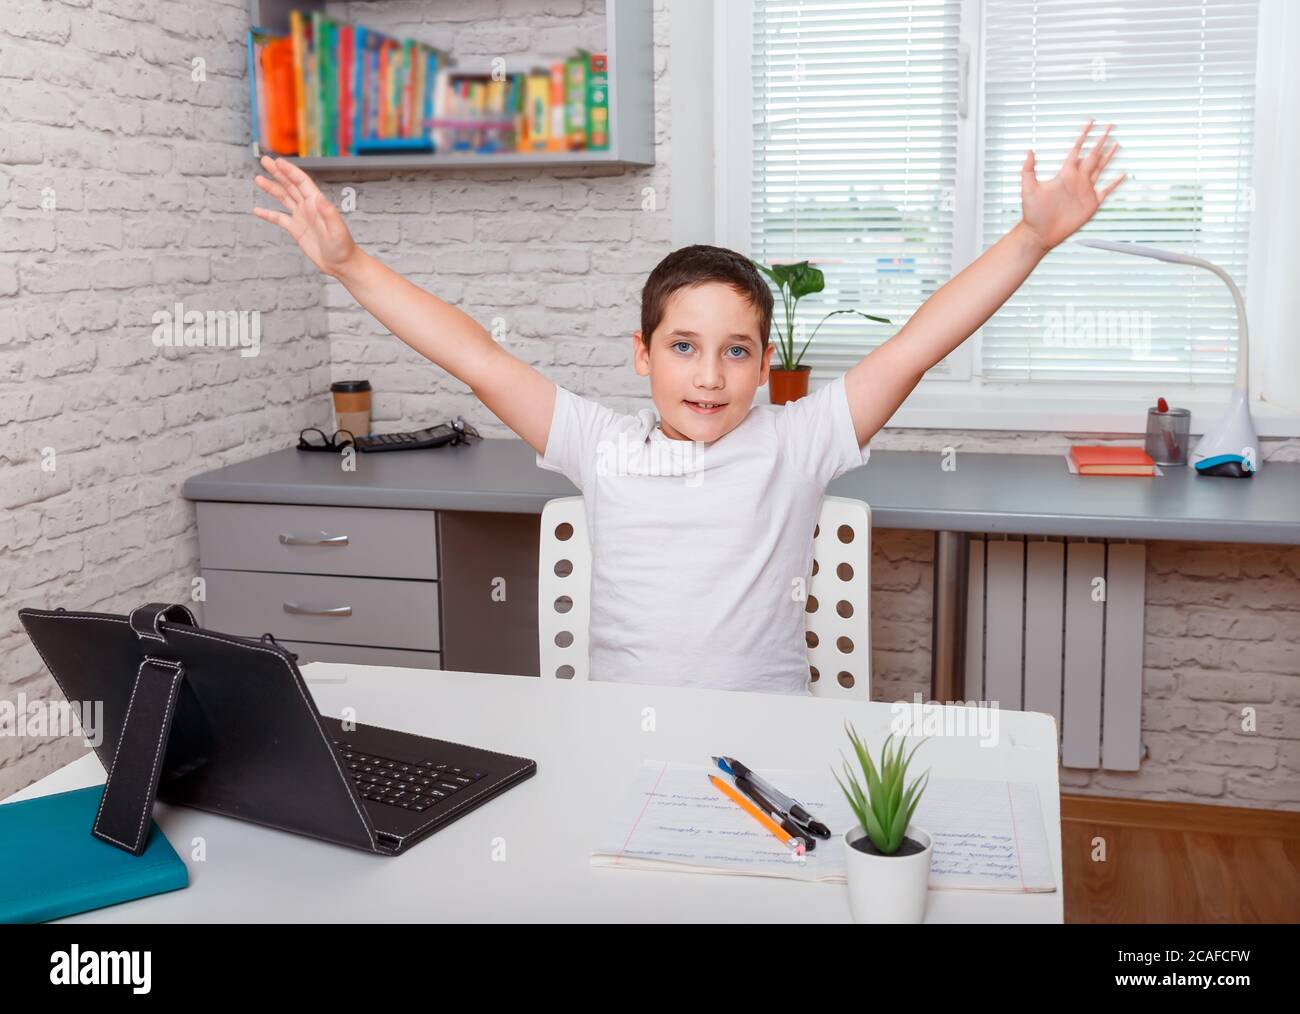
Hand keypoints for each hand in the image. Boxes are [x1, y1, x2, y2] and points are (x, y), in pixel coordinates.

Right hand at [252, 155, 358, 277]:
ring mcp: (301, 217)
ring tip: (258, 179)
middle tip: (265, 161)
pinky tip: (257, 210)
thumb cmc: (343, 247)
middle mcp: (308, 207)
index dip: (289, 171)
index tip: (278, 161)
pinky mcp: (296, 229)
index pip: (301, 182)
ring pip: (283, 198)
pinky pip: (279, 219)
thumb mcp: (337, 229)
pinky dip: (268, 214)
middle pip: (290, 185)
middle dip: (277, 172)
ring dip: (271, 188)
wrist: (341, 264)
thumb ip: (328, 213)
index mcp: (317, 203)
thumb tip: (320, 198)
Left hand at [1019, 119, 1125, 252]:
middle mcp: (1076, 179)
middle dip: (1101, 140)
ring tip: (1116, 144)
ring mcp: (1085, 190)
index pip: (1077, 149)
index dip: (1083, 135)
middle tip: (1110, 126)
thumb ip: (1028, 170)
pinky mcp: (1091, 203)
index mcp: (1064, 174)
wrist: (1040, 232)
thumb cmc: (1032, 213)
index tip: (1090, 122)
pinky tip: (1121, 174)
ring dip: (1108, 156)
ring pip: (1100, 168)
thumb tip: (1029, 151)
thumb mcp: (1028, 189)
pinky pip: (1106, 190)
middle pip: (1092, 155)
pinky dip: (1115, 182)